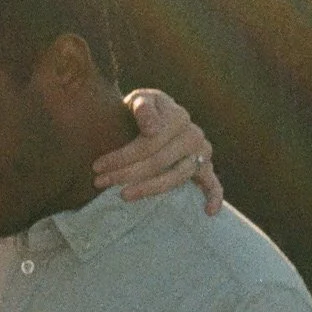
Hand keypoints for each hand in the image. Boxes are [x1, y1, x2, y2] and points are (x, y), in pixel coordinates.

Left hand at [106, 87, 223, 212]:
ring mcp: (201, 153)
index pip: (149, 143)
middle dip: (127, 174)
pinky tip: (208, 212)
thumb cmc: (143, 109)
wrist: (153, 115)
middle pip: (159, 162)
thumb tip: (151, 129)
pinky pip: (213, 184)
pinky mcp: (205, 167)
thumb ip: (142, 107)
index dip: (122, 156)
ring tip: (123, 195)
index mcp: (179, 116)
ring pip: (176, 177)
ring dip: (148, 189)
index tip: (98, 166)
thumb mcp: (139, 99)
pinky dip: (214, 197)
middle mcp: (194, 135)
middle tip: (100, 182)